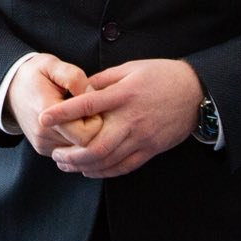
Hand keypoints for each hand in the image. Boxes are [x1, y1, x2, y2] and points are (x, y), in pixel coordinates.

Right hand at [9, 55, 102, 154]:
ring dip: (85, 134)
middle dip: (94, 128)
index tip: (93, 103)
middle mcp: (43, 134)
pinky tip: (72, 122)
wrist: (10, 88)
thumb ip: (74, 78)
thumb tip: (92, 95)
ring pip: (78, 151)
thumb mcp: (52, 65)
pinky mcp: (43, 148)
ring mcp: (42, 144)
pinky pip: (69, 151)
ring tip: (80, 114)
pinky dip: (75, 139)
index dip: (96, 118)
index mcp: (46, 112)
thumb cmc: (34, 74)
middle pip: (85, 145)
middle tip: (90, 109)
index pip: (86, 133)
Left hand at [44, 59, 203, 178]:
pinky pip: (124, 166)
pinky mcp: (151, 149)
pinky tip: (90, 171)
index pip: (88, 105)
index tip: (44, 118)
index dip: (63, 113)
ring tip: (67, 165)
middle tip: (56, 154)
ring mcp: (142, 137)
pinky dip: (104, 172)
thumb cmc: (162, 76)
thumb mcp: (132, 68)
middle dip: (71, 154)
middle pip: (96, 145)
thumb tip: (80, 88)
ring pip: (108, 160)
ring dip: (83, 166)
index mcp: (123, 94)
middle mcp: (131, 119)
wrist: (197, 92)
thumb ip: (105, 79)